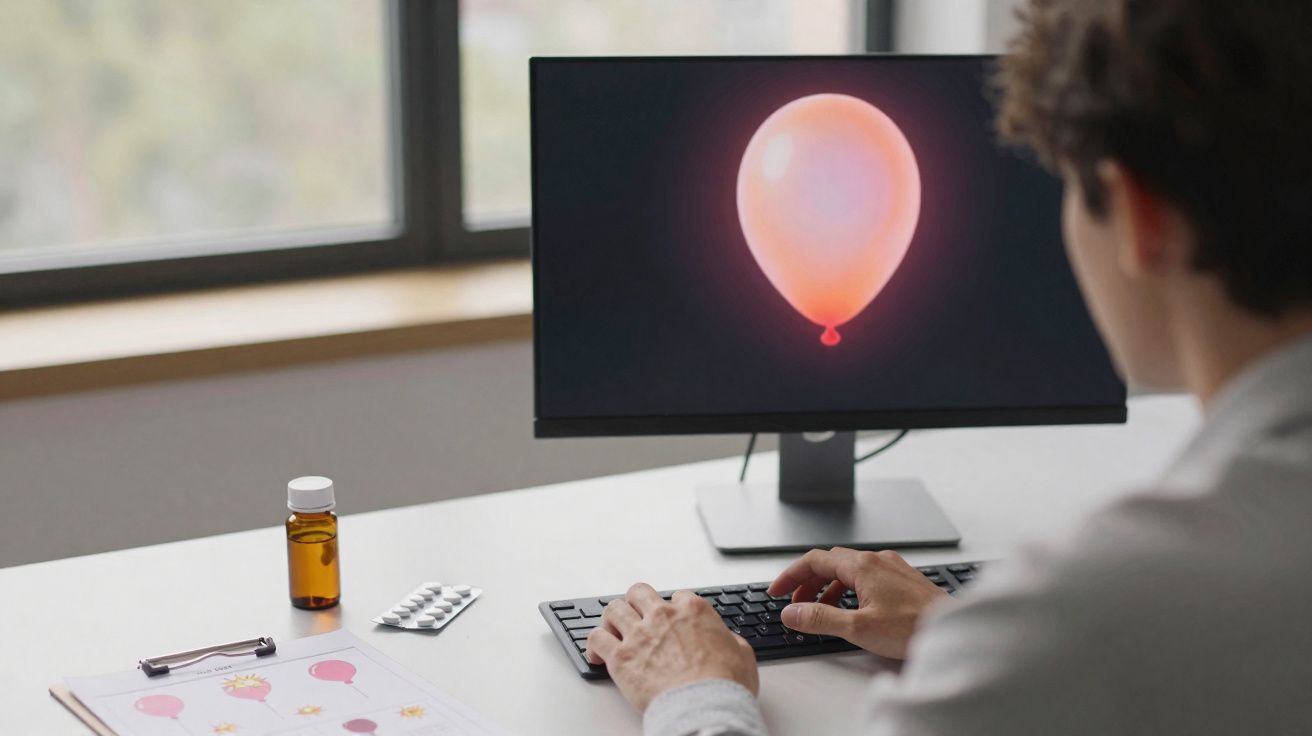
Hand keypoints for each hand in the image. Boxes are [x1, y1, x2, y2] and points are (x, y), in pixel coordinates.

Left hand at [585, 583, 758, 711]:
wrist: (704, 708)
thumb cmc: (724, 685)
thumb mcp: (742, 654)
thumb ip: (729, 640)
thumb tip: (726, 640)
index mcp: (693, 611)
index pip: (677, 596)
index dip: (674, 609)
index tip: (672, 620)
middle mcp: (663, 616)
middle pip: (639, 593)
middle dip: (637, 602)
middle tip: (637, 614)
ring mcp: (639, 635)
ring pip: (614, 609)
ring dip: (613, 617)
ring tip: (613, 628)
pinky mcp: (620, 658)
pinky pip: (596, 639)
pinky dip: (594, 644)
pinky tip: (596, 652)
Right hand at [768, 547, 949, 658]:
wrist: (955, 630)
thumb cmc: (914, 627)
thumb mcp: (858, 627)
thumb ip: (820, 618)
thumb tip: (791, 613)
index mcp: (862, 566)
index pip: (814, 561)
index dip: (791, 576)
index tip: (777, 591)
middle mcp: (877, 560)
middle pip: (830, 563)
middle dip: (807, 582)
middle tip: (794, 604)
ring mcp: (892, 568)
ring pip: (849, 570)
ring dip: (828, 587)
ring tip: (819, 610)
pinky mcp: (903, 579)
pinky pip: (867, 576)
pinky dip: (848, 589)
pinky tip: (851, 608)